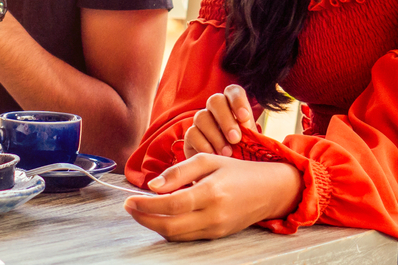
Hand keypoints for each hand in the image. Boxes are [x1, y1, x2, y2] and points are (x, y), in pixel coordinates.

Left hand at [123, 153, 302, 240]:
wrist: (269, 190)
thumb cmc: (237, 171)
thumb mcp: (208, 160)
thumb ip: (179, 171)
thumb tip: (152, 186)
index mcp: (211, 192)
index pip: (172, 204)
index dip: (146, 205)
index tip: (129, 199)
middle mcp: (214, 215)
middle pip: (170, 227)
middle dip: (144, 219)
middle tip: (128, 207)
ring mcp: (216, 229)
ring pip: (177, 235)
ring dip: (154, 225)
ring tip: (140, 210)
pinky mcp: (217, 236)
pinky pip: (187, 237)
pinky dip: (169, 229)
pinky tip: (160, 216)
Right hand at [184, 84, 256, 158]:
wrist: (227, 172)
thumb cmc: (243, 154)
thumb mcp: (251, 143)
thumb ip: (251, 134)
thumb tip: (250, 130)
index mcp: (233, 106)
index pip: (233, 92)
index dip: (237, 101)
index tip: (244, 117)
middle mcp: (215, 109)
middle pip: (215, 100)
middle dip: (226, 120)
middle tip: (235, 139)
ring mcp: (201, 121)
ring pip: (202, 116)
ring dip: (215, 135)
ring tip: (227, 153)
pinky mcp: (190, 136)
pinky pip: (192, 133)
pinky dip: (203, 145)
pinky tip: (214, 156)